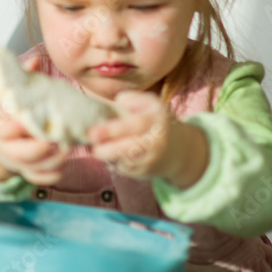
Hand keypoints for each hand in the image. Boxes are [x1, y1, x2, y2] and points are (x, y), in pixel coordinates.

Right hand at [0, 85, 67, 185]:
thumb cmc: (0, 113)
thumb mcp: (3, 95)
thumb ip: (19, 78)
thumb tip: (36, 59)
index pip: (6, 131)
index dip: (19, 129)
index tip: (32, 121)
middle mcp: (5, 148)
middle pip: (22, 154)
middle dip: (40, 149)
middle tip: (58, 140)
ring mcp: (15, 161)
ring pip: (34, 168)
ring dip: (52, 162)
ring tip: (68, 149)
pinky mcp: (24, 171)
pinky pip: (37, 179)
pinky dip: (50, 176)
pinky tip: (62, 167)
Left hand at [87, 90, 206, 187]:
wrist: (179, 149)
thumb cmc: (156, 121)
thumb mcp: (150, 104)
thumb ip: (133, 99)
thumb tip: (116, 102)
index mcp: (156, 120)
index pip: (134, 125)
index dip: (111, 130)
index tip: (92, 133)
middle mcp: (156, 141)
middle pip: (128, 148)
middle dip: (105, 149)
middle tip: (91, 145)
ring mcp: (151, 159)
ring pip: (123, 161)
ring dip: (107, 156)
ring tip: (97, 149)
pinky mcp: (145, 172)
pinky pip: (124, 169)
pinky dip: (113, 163)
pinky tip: (110, 156)